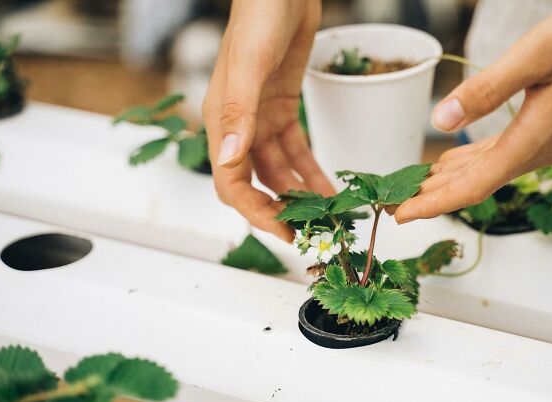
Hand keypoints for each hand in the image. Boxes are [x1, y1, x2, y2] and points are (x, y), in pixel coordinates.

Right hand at [203, 0, 334, 241]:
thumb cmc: (260, 16)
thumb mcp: (249, 65)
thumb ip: (239, 112)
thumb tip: (230, 160)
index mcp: (223, 121)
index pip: (232, 183)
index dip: (256, 212)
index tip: (284, 231)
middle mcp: (239, 126)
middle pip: (255, 183)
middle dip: (280, 209)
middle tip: (309, 231)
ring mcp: (261, 119)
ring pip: (278, 171)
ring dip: (298, 194)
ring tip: (325, 215)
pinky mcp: (283, 109)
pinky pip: (295, 151)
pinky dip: (310, 171)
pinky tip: (328, 188)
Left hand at [395, 0, 551, 223]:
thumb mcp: (536, 55)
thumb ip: (486, 91)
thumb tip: (441, 123)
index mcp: (534, 140)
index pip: (473, 186)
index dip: (434, 204)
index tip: (401, 215)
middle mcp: (541, 150)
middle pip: (477, 184)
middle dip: (434, 196)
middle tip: (395, 203)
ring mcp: (549, 141)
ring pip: (489, 171)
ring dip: (451, 181)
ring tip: (416, 188)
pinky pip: (503, 154)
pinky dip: (473, 162)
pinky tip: (456, 162)